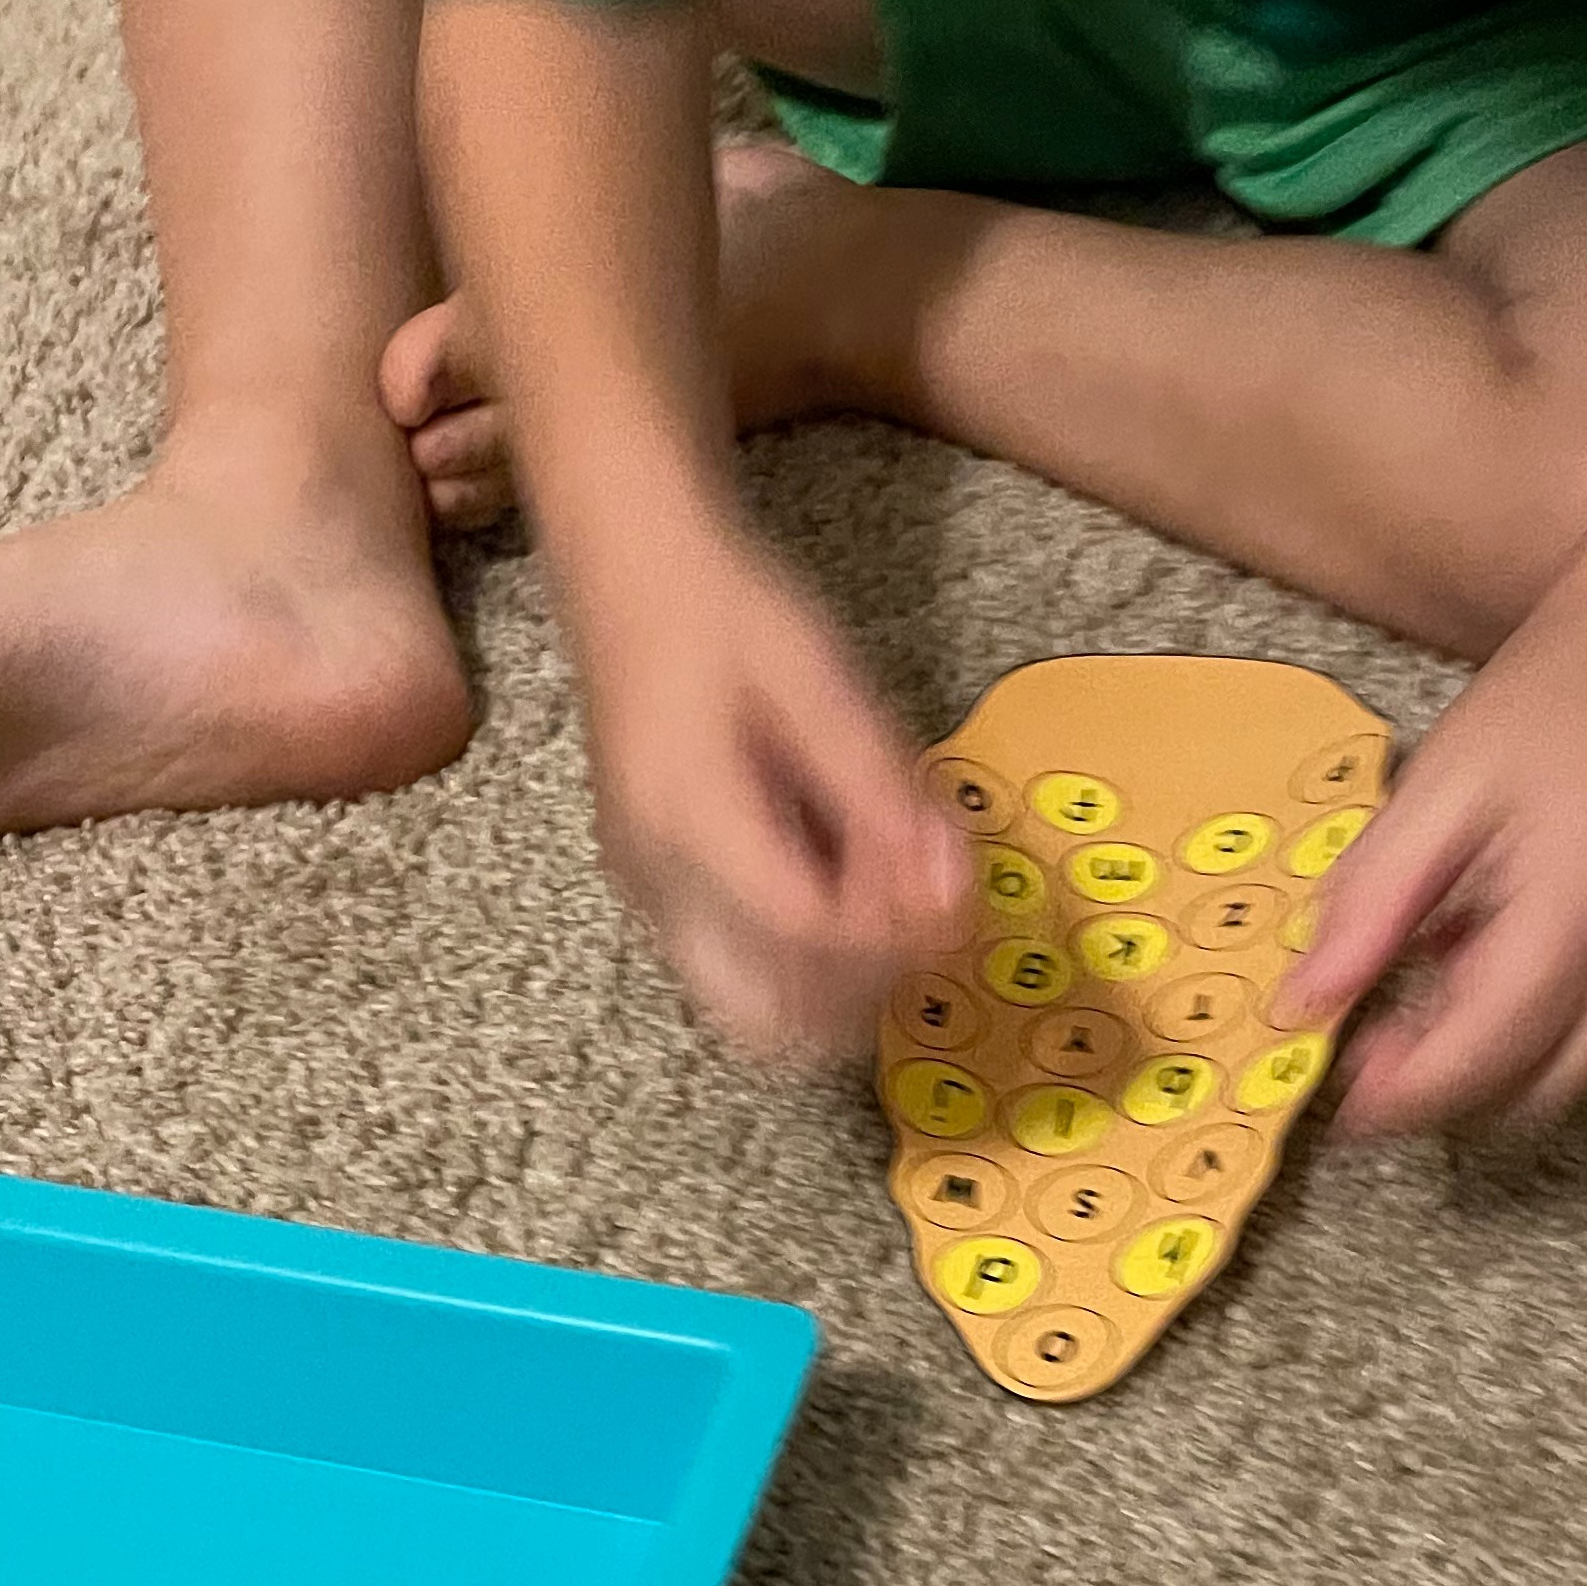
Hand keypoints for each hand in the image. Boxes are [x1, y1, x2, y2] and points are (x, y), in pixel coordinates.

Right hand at [583, 531, 970, 1058]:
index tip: (954, 897)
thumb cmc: (727, 607)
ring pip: (748, 1009)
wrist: (632, 570)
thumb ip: (877, 783)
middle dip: (862, 990)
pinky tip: (845, 880)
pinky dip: (804, 959)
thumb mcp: (816, 675)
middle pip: (764, 1015)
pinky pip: (737, 970)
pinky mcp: (661, 891)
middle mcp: (657, 879)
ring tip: (886, 896)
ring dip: (835, 986)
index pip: (802, 929)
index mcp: (689, 816)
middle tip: (924, 920)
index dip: (892, 935)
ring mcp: (651, 894)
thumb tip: (945, 880)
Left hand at [1276, 633, 1586, 1133]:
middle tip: (1380, 1044)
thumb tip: (1305, 1009)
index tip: (1343, 1103)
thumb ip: (1369, 905)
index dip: (1409, 1096)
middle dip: (1450, 1089)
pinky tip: (1508, 951)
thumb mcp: (1434, 790)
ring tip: (1450, 966)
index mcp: (1585, 894)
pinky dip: (1546, 1026)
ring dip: (1497, 1058)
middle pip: (1540, 1088)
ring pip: (1577, 1074)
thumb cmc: (1542, 708)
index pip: (1490, 1048)